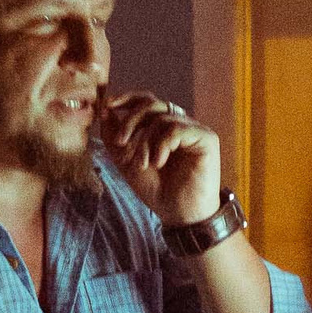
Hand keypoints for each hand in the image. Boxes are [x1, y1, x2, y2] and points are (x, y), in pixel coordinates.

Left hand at [98, 91, 222, 228]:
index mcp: (163, 127)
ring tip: (143, 165)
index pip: (146, 100)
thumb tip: (105, 109)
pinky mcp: (206, 139)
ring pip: (161, 118)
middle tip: (121, 143)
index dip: (127, 98)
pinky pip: (176, 129)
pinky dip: (161, 145)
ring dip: (145, 142)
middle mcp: (180, 124)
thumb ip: (114, 137)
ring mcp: (194, 130)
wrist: (179, 214)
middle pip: (152, 104)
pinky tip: (159, 162)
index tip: (108, 105)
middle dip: (131, 121)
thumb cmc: (157, 190)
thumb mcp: (126, 161)